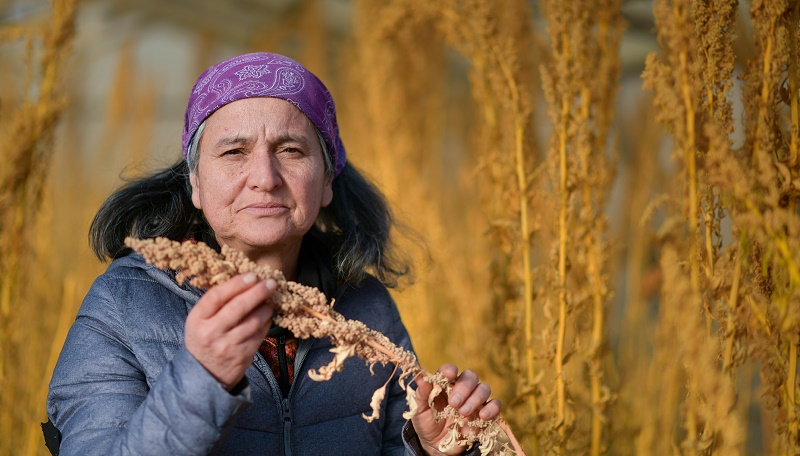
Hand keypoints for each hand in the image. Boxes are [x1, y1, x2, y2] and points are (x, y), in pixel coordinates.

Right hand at [185, 273, 275, 389]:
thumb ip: (216, 303)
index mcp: (197, 320)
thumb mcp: (199, 321)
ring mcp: (228, 346)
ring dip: (266, 308)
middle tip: (271, 283)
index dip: (236, 284)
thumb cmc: (204, 339)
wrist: (204, 374)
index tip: (252, 275)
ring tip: (270, 300)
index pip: (216, 296)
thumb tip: (243, 280)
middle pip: (238, 307)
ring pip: (253, 321)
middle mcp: (211, 332)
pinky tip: (268, 316)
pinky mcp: (243, 356)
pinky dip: (267, 322)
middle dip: (258, 292)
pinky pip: (260, 334)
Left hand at [411, 364, 501, 454]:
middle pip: (470, 376)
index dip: (450, 370)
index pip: (450, 370)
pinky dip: (492, 408)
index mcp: (445, 384)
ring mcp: (475, 401)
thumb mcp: (420, 410)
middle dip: (464, 387)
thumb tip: (420, 376)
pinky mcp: (485, 414)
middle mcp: (462, 389)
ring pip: (484, 388)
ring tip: (463, 413)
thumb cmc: (427, 423)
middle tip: (454, 403)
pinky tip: (482, 416)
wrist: (436, 446)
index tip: (449, 374)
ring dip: (475, 398)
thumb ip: (422, 394)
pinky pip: (495, 405)